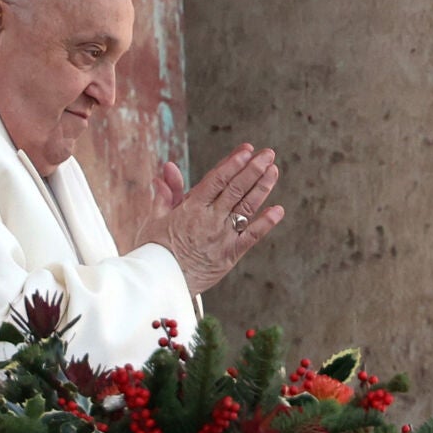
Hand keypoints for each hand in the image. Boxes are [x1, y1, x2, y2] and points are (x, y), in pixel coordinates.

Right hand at [135, 143, 284, 294]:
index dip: (233, 162)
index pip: (217, 179)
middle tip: (268, 153)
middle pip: (236, 189)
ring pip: (246, 208)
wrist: (159, 283)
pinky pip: (252, 237)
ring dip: (262, 188)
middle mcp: (210, 219)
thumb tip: (168, 167)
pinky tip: (278, 210)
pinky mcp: (230, 255)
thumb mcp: (156, 218)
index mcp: (191, 208)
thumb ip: (167, 193)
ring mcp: (222, 237)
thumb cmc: (154, 250)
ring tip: (273, 171)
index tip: (247, 149)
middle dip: (254, 169)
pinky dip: (266, 223)